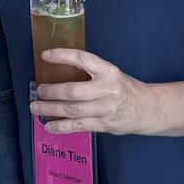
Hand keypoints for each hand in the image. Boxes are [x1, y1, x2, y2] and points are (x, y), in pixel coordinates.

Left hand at [28, 48, 158, 135]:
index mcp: (109, 71)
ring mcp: (106, 109)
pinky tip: (48, 125)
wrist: (147, 109)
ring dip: (51, 109)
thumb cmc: (124, 88)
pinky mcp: (104, 125)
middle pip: (73, 91)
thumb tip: (59, 70)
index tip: (46, 56)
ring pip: (73, 110)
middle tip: (39, 90)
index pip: (83, 59)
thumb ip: (89, 72)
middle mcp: (107, 89)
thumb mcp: (110, 73)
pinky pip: (78, 126)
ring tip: (36, 107)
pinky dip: (60, 127)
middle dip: (52, 92)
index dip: (63, 56)